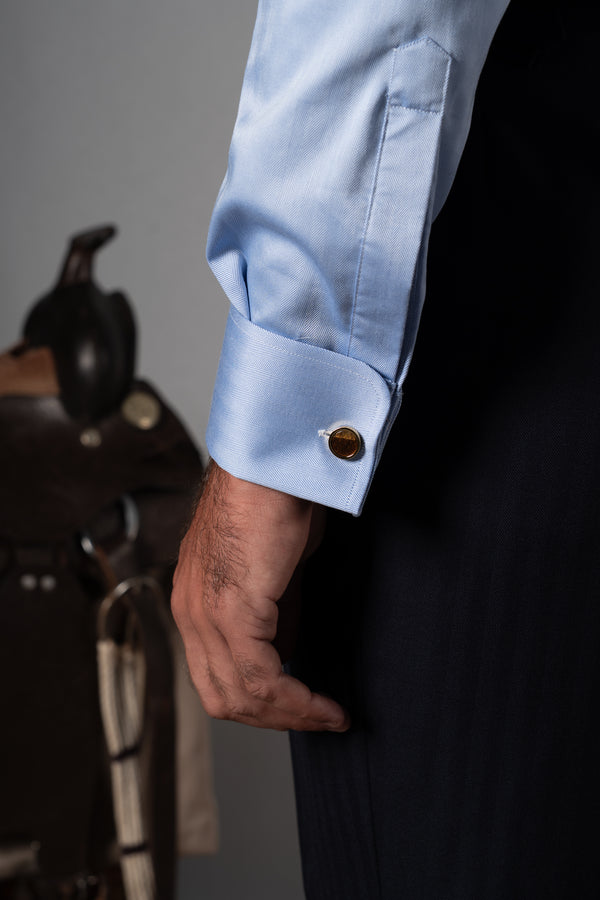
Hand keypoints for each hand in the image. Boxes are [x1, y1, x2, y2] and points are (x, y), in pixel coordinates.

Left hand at [171, 461, 349, 731]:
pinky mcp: (230, 608)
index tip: (300, 707)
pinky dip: (296, 700)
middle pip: (221, 696)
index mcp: (195, 598)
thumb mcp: (274, 565)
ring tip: (328, 715)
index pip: (215, 675)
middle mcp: (190, 610)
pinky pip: (261, 677)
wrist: (275, 459)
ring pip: (238, 695)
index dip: (259, 702)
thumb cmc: (276, 495)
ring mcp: (204, 611)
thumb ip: (274, 609)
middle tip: (316, 718)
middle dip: (273, 718)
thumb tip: (289, 646)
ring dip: (289, 715)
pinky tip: (325, 703)